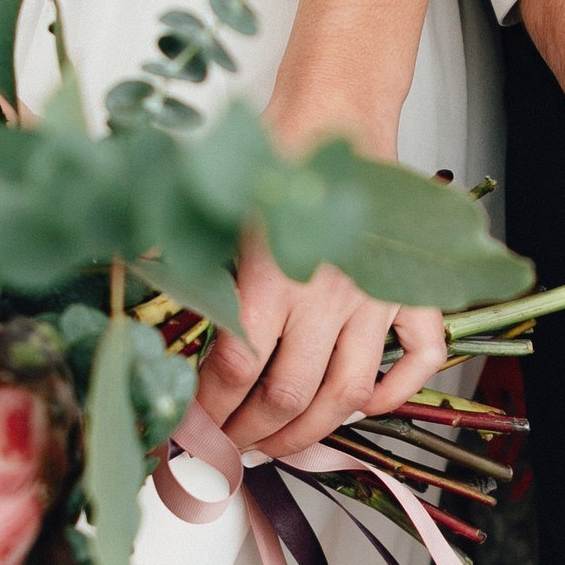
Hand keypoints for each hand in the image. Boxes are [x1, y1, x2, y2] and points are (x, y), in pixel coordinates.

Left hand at [194, 90, 446, 457]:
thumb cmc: (273, 156)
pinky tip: (365, 407)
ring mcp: (377, 298)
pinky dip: (396, 394)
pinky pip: (418, 359)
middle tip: (225, 449)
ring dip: (308, 433)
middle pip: (286, 399)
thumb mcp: (214, 213)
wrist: (336, 114)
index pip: (234, 372)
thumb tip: (146, 320)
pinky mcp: (412, 291)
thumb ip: (190, 273)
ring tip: (278, 444)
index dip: (206, 414)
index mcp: (272, 276)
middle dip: (248, 437)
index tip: (188, 431)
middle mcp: (327, 296)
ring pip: (345, 396)